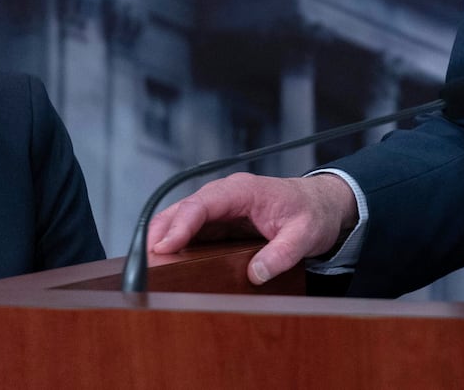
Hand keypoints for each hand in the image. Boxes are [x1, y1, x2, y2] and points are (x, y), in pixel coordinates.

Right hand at [147, 172, 358, 284]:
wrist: (322, 206)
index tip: (164, 247)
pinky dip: (173, 241)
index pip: (203, 203)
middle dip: (159, 231)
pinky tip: (162, 260)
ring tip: (143, 263)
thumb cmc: (313, 213)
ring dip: (161, 236)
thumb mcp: (305, 235)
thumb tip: (255, 274)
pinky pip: (190, 228)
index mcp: (244, 190)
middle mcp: (226, 194)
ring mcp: (220, 207)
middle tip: (141, 260)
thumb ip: (282, 253)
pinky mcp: (219, 221)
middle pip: (183, 208)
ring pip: (180, 217)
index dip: (181, 224)